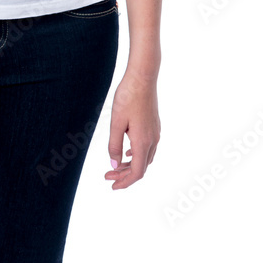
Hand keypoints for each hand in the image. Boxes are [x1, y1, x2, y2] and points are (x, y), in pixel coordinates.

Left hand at [105, 68, 159, 189]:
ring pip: (145, 158)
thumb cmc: (128, 97)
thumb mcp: (116, 122)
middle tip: (107, 176)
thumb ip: (114, 145)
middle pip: (141, 167)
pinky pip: (147, 147)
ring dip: (130, 165)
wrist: (143, 77)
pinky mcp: (154, 125)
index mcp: (143, 142)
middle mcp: (152, 140)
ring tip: (115, 166)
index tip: (112, 185)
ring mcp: (155, 132)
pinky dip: (136, 155)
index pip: (137, 172)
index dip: (125, 182)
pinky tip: (127, 152)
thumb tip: (114, 165)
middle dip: (125, 175)